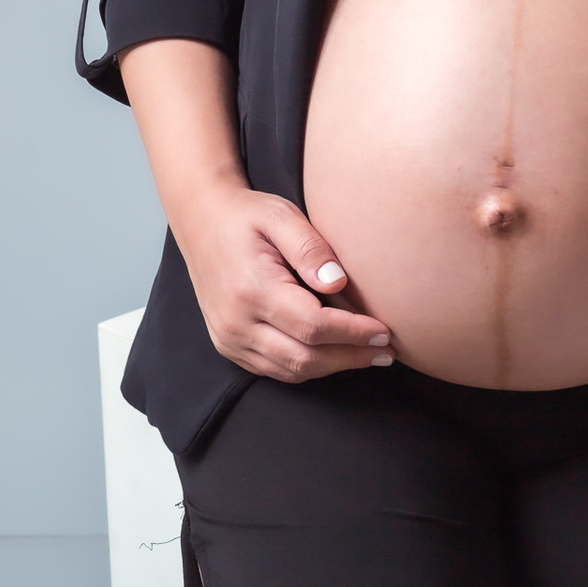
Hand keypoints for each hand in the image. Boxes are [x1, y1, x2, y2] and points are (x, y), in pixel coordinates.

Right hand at [177, 184, 394, 381]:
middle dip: (350, 357)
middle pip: (304, 358)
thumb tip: (338, 282)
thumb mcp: (281, 215)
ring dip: (333, 366)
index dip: (352, 333)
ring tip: (369, 356)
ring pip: (290, 371)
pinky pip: (274, 369)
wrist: (201, 221)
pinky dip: (308, 366)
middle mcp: (236, 323)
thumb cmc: (246, 215)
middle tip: (386, 351)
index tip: (383, 332)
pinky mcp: (229, 345)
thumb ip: (310, 248)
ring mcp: (229, 339)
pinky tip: (334, 354)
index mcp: (252, 290)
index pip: (312, 326)